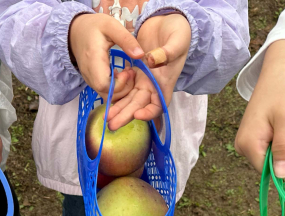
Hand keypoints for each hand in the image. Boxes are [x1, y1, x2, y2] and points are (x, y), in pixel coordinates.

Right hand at [69, 13, 143, 101]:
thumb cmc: (95, 26)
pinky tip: (122, 74)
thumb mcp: (112, 26)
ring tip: (127, 73)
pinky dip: (116, 88)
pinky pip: (105, 92)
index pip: (104, 85)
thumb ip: (126, 40)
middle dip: (124, 88)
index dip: (119, 84)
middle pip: (107, 94)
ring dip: (121, 89)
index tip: (128, 71)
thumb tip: (140, 55)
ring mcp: (89, 80)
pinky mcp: (92, 81)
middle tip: (131, 72)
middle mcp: (89, 74)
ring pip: (107, 95)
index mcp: (93, 60)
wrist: (76, 30)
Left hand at [106, 13, 189, 129]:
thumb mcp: (177, 40)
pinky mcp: (135, 73)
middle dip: (126, 116)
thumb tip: (152, 61)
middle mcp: (154, 84)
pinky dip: (116, 95)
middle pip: (139, 105)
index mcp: (166, 81)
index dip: (149, 112)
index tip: (137, 114)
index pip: (159, 104)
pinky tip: (106, 101)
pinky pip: (124, 88)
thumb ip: (167, 52)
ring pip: (129, 99)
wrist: (169, 21)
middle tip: (111, 125)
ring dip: (118, 109)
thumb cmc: (178, 32)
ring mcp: (143, 79)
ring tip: (106, 118)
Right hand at [234, 40, 284, 177]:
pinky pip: (272, 149)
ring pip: (273, 157)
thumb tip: (282, 177)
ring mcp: (247, 142)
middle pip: (270, 165)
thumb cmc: (284, 93)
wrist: (279, 72)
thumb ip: (284, 149)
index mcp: (247, 145)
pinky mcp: (254, 138)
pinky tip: (282, 124)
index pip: (268, 172)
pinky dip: (283, 140)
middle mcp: (242, 147)